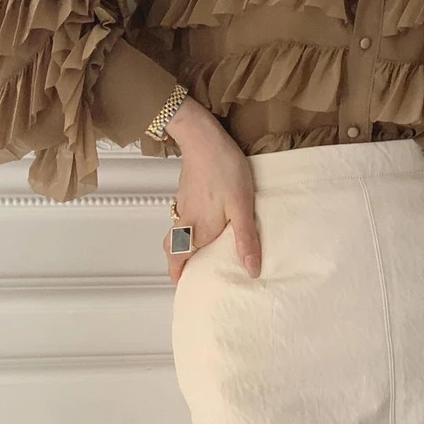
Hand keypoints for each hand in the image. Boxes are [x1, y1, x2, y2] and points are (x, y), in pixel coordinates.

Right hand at [161, 97, 261, 284]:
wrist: (204, 137)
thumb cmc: (224, 169)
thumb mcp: (242, 205)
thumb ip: (245, 238)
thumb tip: (251, 269)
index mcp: (197, 229)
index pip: (178, 260)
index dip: (178, 275)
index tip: (185, 286)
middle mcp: (185, 220)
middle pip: (173, 247)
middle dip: (179, 261)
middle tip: (193, 269)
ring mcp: (183, 204)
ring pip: (177, 231)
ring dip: (185, 243)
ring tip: (203, 247)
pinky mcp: (186, 190)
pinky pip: (182, 215)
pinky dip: (190, 224)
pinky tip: (208, 217)